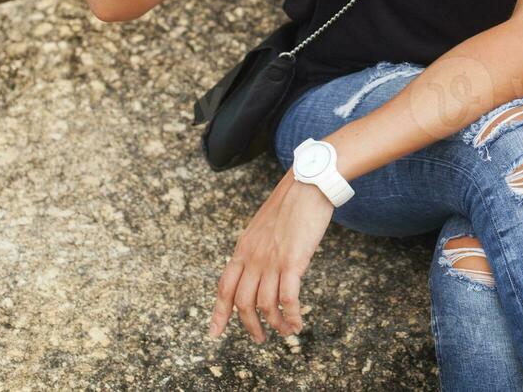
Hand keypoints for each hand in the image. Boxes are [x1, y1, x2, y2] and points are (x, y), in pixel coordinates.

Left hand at [208, 167, 334, 342]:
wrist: (307, 184)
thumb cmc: (291, 203)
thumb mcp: (263, 227)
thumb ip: (258, 248)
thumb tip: (261, 267)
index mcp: (243, 248)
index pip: (224, 287)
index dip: (219, 313)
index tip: (214, 333)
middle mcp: (253, 257)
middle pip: (242, 303)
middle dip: (250, 326)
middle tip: (260, 338)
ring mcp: (271, 260)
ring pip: (265, 305)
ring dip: (275, 324)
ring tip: (285, 332)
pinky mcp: (293, 262)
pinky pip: (288, 299)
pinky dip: (292, 316)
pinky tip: (298, 322)